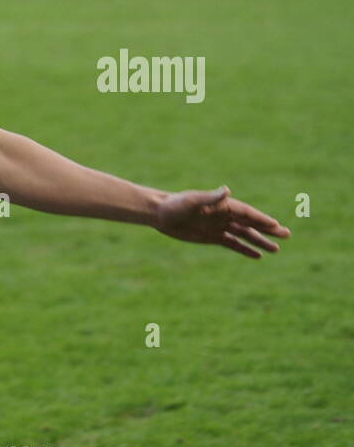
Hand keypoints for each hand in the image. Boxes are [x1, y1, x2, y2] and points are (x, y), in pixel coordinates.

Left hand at [155, 186, 290, 257]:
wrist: (159, 214)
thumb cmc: (174, 204)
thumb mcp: (192, 200)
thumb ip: (210, 197)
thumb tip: (227, 191)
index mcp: (223, 205)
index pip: (247, 213)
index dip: (262, 219)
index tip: (276, 225)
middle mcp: (224, 215)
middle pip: (251, 224)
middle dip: (268, 230)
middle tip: (287, 235)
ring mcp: (219, 226)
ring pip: (244, 235)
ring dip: (260, 241)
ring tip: (276, 250)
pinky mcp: (211, 237)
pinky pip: (232, 244)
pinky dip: (244, 249)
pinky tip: (257, 255)